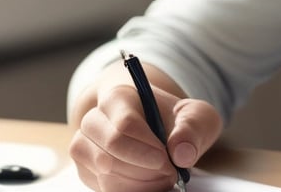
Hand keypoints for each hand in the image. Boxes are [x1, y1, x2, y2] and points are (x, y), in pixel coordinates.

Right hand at [69, 65, 222, 191]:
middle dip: (144, 169)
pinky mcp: (86, 167)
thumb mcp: (195, 115)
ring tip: (162, 176)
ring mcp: (85, 144)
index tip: (168, 161)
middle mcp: (94, 119)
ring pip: (104, 172)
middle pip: (109, 152)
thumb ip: (192, 128)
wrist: (157, 126)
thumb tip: (182, 153)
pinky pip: (102, 186)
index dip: (147, 150)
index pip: (124, 126)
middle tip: (169, 172)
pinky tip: (148, 182)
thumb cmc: (175, 119)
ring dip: (138, 182)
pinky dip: (129, 190)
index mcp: (119, 97)